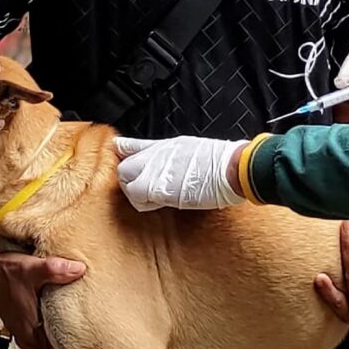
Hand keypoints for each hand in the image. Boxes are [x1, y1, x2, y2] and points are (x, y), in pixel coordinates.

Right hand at [0, 251, 86, 348]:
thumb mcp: (31, 268)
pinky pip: (40, 341)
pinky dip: (51, 343)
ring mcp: (23, 331)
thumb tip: (79, 270)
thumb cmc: (4, 271)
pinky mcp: (21, 324)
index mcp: (30, 329)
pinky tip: (63, 336)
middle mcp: (26, 334)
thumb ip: (56, 270)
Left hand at [114, 134, 244, 212]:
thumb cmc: (222, 163)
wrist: (231, 168)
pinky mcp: (157, 187)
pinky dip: (145, 203)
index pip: (135, 144)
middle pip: (124, 167)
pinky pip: (137, 197)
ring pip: (127, 182)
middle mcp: (156, 155)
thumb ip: (177, 157)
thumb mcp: (195, 150)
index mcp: (167, 146)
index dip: (124, 148)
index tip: (117, 148)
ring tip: (157, 198)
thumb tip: (177, 163)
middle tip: (147, 190)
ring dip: (137, 193)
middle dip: (131, 180)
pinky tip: (161, 203)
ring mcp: (155, 170)